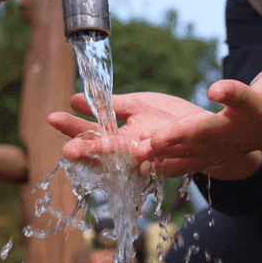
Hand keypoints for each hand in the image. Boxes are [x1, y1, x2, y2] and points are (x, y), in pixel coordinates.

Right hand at [47, 92, 204, 164]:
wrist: (209, 132)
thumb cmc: (170, 118)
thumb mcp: (138, 106)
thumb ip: (110, 105)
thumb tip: (73, 99)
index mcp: (121, 135)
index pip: (91, 132)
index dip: (72, 127)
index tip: (52, 117)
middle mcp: (131, 150)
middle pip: (103, 149)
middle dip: (86, 149)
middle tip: (66, 150)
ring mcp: (150, 159)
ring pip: (127, 158)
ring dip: (112, 154)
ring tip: (97, 147)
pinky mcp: (171, 163)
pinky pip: (157, 163)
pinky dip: (148, 161)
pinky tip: (138, 153)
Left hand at [141, 35, 261, 175]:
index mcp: (259, 109)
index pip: (246, 100)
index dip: (233, 94)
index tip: (215, 88)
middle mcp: (239, 131)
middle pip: (209, 132)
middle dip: (182, 136)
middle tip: (156, 139)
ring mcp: (225, 146)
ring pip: (194, 152)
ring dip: (167, 154)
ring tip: (140, 154)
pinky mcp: (213, 154)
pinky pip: (189, 161)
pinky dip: (167, 165)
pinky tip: (142, 166)